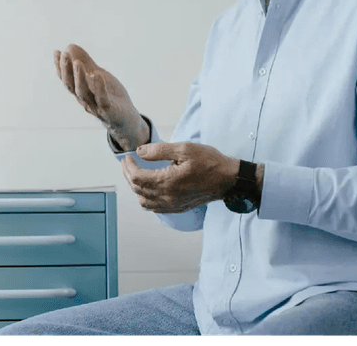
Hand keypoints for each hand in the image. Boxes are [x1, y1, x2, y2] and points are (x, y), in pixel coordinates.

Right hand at [53, 44, 148, 148]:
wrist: (126, 119)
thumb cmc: (110, 96)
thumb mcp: (98, 76)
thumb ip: (86, 64)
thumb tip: (70, 47)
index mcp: (81, 91)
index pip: (66, 79)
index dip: (60, 67)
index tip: (56, 52)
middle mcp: (84, 100)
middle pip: (71, 86)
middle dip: (66, 70)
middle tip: (64, 54)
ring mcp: (95, 106)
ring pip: (83, 93)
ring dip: (79, 77)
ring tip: (78, 62)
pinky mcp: (109, 111)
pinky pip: (102, 99)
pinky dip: (99, 87)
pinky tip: (97, 75)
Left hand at [122, 142, 238, 213]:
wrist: (228, 179)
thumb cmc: (209, 162)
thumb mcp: (184, 149)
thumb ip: (159, 150)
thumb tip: (139, 152)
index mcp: (167, 181)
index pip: (136, 177)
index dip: (128, 166)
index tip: (128, 156)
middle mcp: (167, 197)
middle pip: (137, 189)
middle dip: (128, 175)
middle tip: (128, 163)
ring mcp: (173, 205)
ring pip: (144, 202)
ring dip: (136, 188)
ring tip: (137, 174)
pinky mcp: (178, 208)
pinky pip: (155, 208)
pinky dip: (147, 198)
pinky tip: (150, 188)